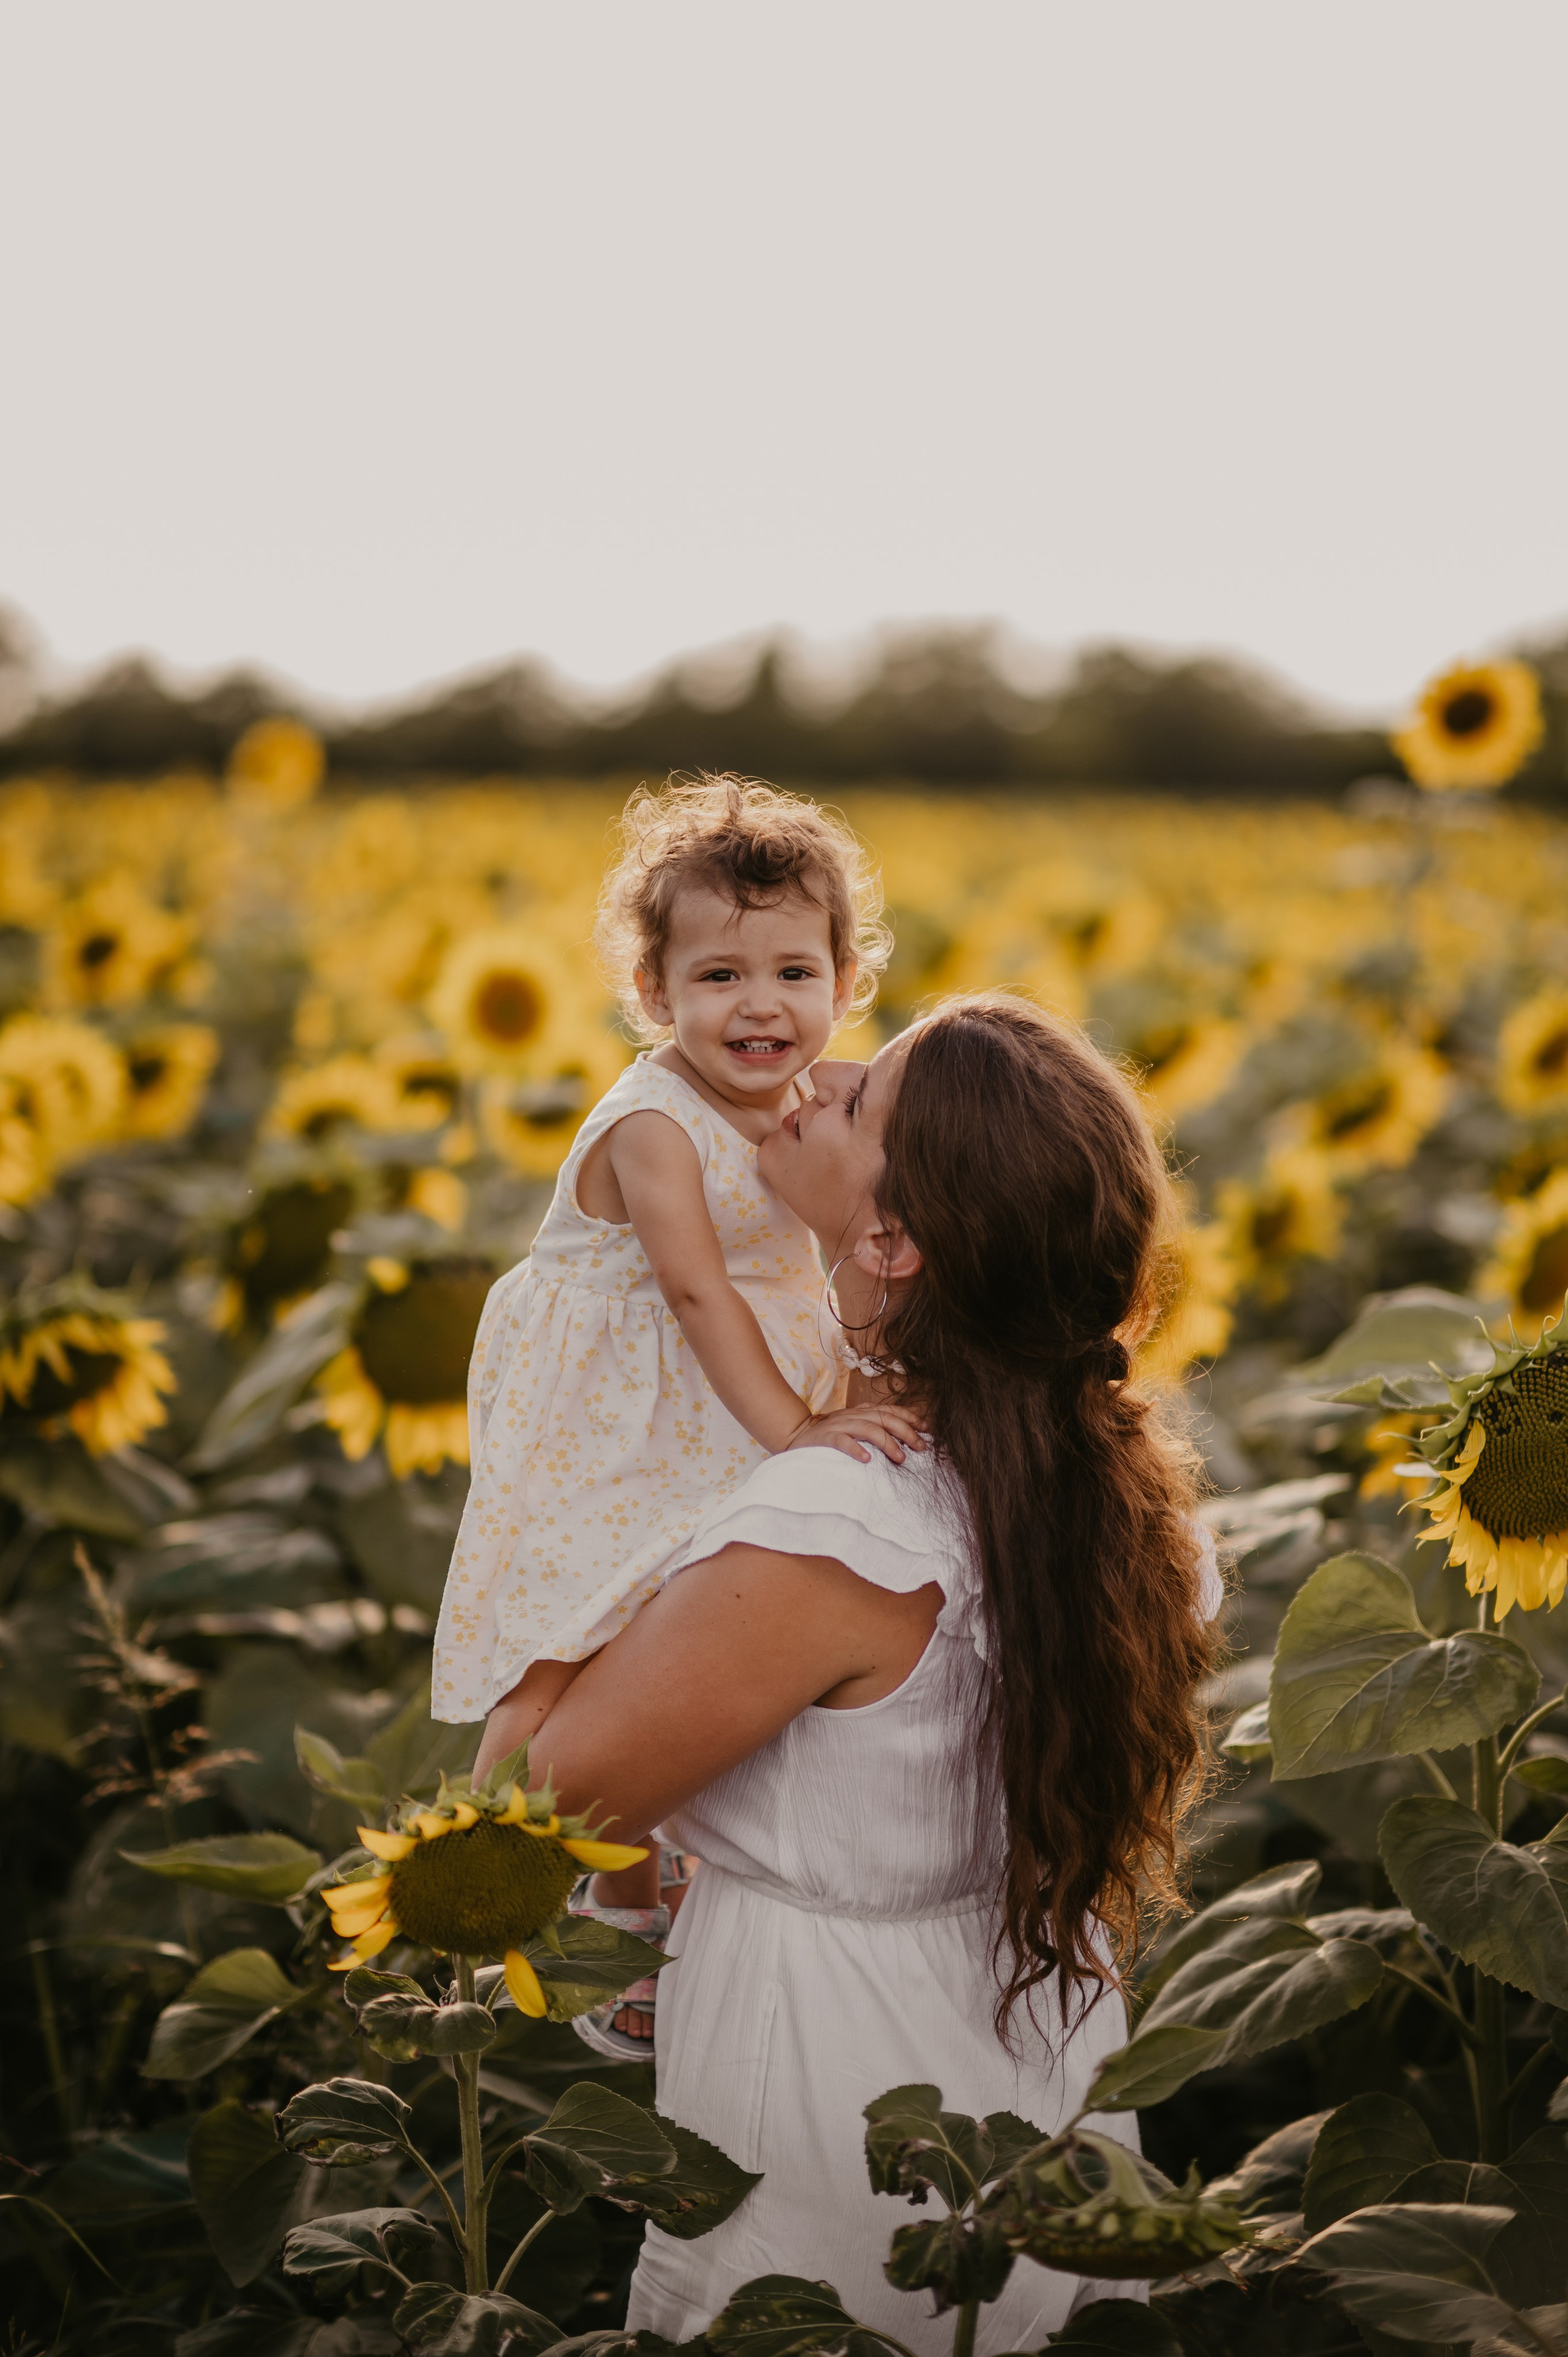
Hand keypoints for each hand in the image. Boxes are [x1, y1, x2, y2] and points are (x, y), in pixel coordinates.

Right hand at [785, 1403, 928, 1464]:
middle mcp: (852, 1415)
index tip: (926, 1428)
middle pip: (884, 1418)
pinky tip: (867, 1459)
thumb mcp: (854, 1428)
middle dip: (906, 1432)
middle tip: (920, 1447)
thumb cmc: (830, 1436)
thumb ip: (874, 1428)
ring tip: (900, 1457)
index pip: (889, 1410)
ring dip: (887, 1442)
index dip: (909, 1417)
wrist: (795, 1435)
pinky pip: (842, 1441)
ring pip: (868, 1428)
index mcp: (860, 1412)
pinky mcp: (825, 1438)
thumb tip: (904, 1439)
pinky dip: (855, 1449)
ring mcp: (838, 1425)